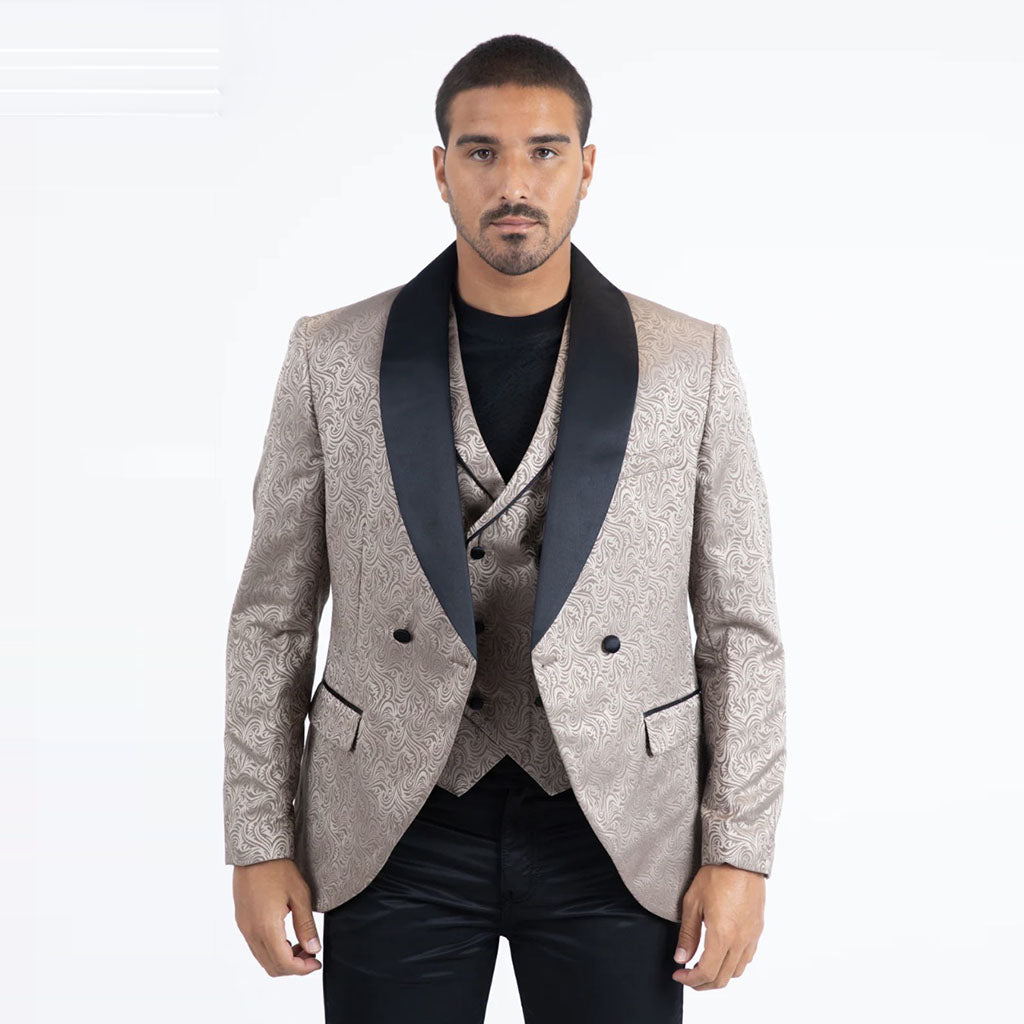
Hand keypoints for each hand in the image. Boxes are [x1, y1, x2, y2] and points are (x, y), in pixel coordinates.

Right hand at [232, 858, 322, 976]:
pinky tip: (286, 936)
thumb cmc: (278, 869)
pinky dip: (272, 950)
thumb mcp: (300, 896)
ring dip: (282, 959)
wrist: (255, 851)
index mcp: (266, 928)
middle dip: (293, 967)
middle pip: (272, 966)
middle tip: (311, 955)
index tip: (316, 962)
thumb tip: (313, 949)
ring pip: (262, 958)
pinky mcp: (241, 921)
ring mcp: (244, 927)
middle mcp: (251, 932)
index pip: (284, 963)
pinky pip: (255, 946)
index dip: (302, 968)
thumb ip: (306, 926)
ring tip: (301, 945)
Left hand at [671, 863, 765, 989]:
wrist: (740, 860)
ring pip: (736, 971)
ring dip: (719, 975)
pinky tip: (721, 954)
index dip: (691, 980)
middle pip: (722, 978)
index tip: (679, 974)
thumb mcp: (693, 903)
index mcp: (722, 936)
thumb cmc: (716, 876)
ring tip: (703, 967)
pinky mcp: (757, 930)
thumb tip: (681, 957)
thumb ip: (688, 934)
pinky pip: (747, 958)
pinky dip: (733, 964)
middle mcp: (740, 941)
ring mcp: (751, 937)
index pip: (707, 972)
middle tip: (688, 977)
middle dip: (702, 983)